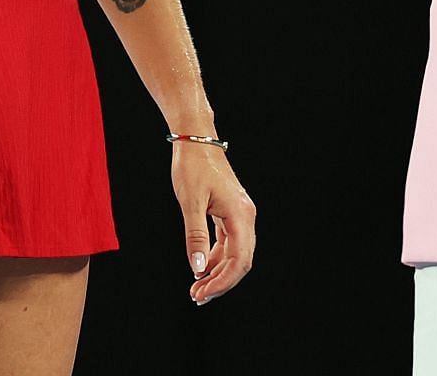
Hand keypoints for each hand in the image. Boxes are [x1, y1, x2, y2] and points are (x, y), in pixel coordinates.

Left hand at [173, 142, 255, 304]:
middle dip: (221, 282)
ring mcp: (239, 214)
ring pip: (235, 253)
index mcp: (241, 215)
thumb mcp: (190, 202)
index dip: (223, 282)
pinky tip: (202, 266)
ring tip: (197, 287)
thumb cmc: (192, 166)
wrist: (196, 139)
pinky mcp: (230, 211)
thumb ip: (195, 236)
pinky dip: (216, 257)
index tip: (202, 293)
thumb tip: (198, 268)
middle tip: (197, 296)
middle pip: (240, 260)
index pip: (239, 260)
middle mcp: (245, 216)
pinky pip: (228, 242)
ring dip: (218, 272)